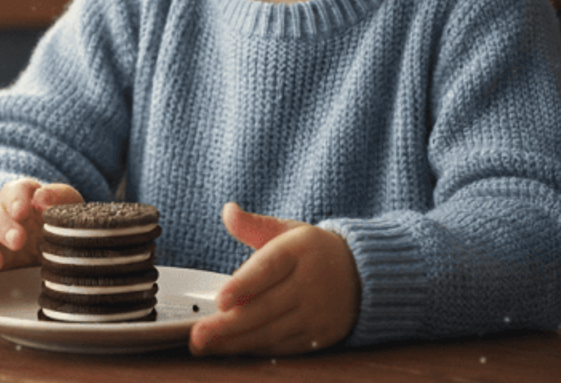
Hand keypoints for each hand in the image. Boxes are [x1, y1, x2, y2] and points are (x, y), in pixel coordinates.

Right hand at [0, 178, 82, 289]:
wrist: (60, 262)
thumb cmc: (62, 232)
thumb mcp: (70, 214)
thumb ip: (60, 199)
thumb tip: (42, 198)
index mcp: (23, 201)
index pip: (13, 189)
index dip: (16, 198)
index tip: (23, 211)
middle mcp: (0, 217)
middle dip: (1, 225)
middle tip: (17, 240)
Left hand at [189, 202, 359, 356]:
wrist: (363, 275)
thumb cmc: (313, 251)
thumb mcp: (286, 229)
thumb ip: (253, 224)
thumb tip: (228, 210)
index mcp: (298, 252)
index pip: (268, 269)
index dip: (243, 286)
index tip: (220, 300)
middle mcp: (308, 284)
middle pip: (265, 307)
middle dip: (228, 324)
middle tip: (198, 334)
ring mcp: (315, 313)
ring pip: (271, 332)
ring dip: (236, 341)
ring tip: (205, 345)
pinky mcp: (318, 336)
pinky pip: (283, 347)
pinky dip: (255, 350)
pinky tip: (229, 350)